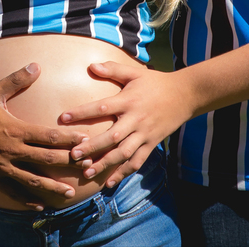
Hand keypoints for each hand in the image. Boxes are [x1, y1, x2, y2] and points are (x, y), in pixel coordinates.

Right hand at [0, 63, 88, 209]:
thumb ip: (16, 80)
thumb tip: (36, 65)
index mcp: (15, 129)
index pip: (48, 135)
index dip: (68, 138)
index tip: (85, 139)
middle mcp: (12, 150)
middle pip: (46, 159)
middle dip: (69, 163)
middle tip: (87, 166)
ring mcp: (2, 167)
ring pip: (32, 180)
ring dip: (52, 187)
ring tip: (68, 193)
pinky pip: (12, 191)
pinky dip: (27, 199)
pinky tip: (39, 206)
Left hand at [59, 61, 192, 188]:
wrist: (185, 95)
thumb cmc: (156, 82)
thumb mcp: (135, 73)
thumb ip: (113, 69)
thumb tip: (90, 65)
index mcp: (129, 101)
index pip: (102, 107)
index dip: (82, 112)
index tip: (63, 118)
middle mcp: (136, 119)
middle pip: (112, 136)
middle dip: (92, 147)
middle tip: (73, 155)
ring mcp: (145, 134)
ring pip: (124, 153)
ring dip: (105, 164)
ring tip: (87, 173)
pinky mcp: (152, 144)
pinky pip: (137, 161)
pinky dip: (123, 173)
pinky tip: (109, 182)